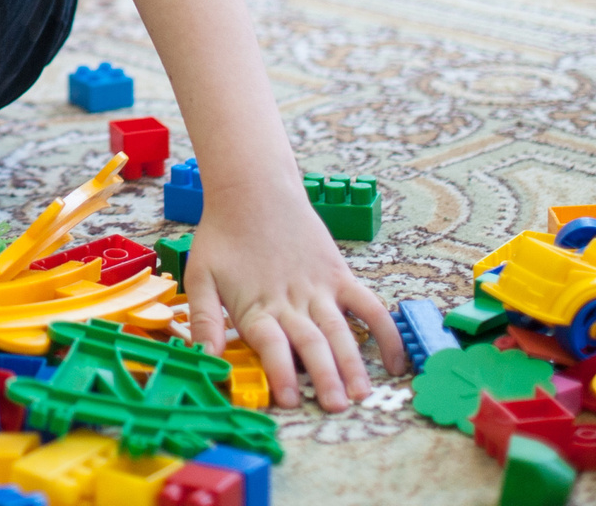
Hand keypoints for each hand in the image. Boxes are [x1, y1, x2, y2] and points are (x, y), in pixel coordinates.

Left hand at [181, 180, 404, 412]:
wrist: (254, 190)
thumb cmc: (223, 236)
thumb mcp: (200, 275)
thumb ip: (204, 319)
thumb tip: (205, 357)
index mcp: (257, 303)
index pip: (271, 343)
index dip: (280, 372)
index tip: (288, 400)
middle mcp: (291, 299)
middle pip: (310, 341)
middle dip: (324, 376)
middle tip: (334, 406)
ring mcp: (319, 288)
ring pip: (340, 330)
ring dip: (352, 363)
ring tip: (361, 394)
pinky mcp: (339, 276)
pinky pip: (369, 306)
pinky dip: (384, 331)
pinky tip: (394, 361)